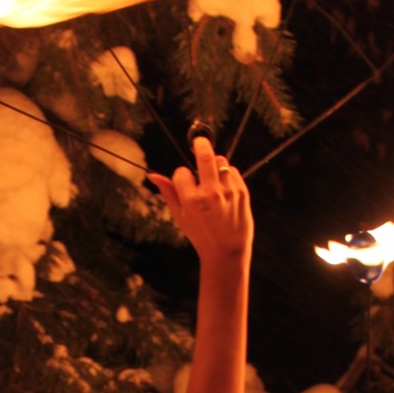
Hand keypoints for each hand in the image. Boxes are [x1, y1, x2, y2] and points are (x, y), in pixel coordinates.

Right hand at [147, 137, 252, 263]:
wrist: (227, 251)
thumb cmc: (200, 234)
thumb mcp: (179, 217)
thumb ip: (168, 193)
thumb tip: (151, 175)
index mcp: (191, 200)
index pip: (181, 172)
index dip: (181, 175)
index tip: (184, 182)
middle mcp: (210, 193)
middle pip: (205, 155)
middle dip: (200, 144)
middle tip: (199, 141)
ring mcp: (228, 191)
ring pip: (221, 161)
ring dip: (214, 164)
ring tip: (212, 174)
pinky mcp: (242, 191)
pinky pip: (233, 171)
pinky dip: (227, 175)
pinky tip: (224, 187)